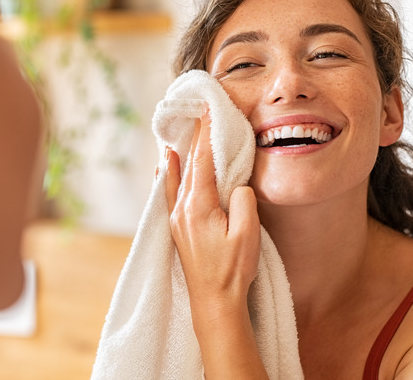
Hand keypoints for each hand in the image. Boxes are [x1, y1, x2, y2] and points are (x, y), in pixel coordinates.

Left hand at [164, 108, 260, 316]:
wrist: (214, 302)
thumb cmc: (232, 270)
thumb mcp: (248, 234)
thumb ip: (243, 202)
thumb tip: (237, 185)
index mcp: (198, 206)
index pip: (203, 161)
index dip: (207, 134)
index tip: (209, 110)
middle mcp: (182, 208)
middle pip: (189, 165)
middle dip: (196, 137)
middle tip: (200, 111)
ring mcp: (177, 219)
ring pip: (178, 176)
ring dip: (183, 152)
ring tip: (182, 128)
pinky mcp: (178, 229)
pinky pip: (170, 192)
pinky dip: (168, 173)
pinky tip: (164, 164)